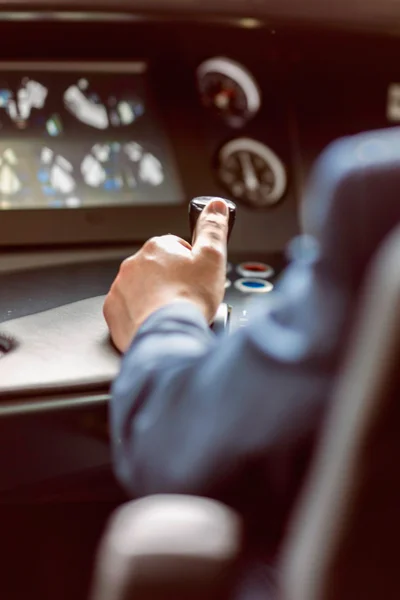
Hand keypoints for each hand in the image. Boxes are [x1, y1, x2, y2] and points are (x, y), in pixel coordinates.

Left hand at [103, 198, 229, 351]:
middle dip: (171, 281)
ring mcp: (121, 288)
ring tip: (172, 313)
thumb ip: (213, 228)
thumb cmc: (189, 299)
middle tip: (187, 298)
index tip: (197, 279)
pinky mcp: (113, 312)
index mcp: (157, 248)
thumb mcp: (212, 258)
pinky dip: (141, 315)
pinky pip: (128, 310)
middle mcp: (133, 264)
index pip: (176, 248)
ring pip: (141, 289)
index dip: (191, 265)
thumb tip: (215, 207)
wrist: (167, 335)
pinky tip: (157, 322)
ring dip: (155, 298)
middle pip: (158, 270)